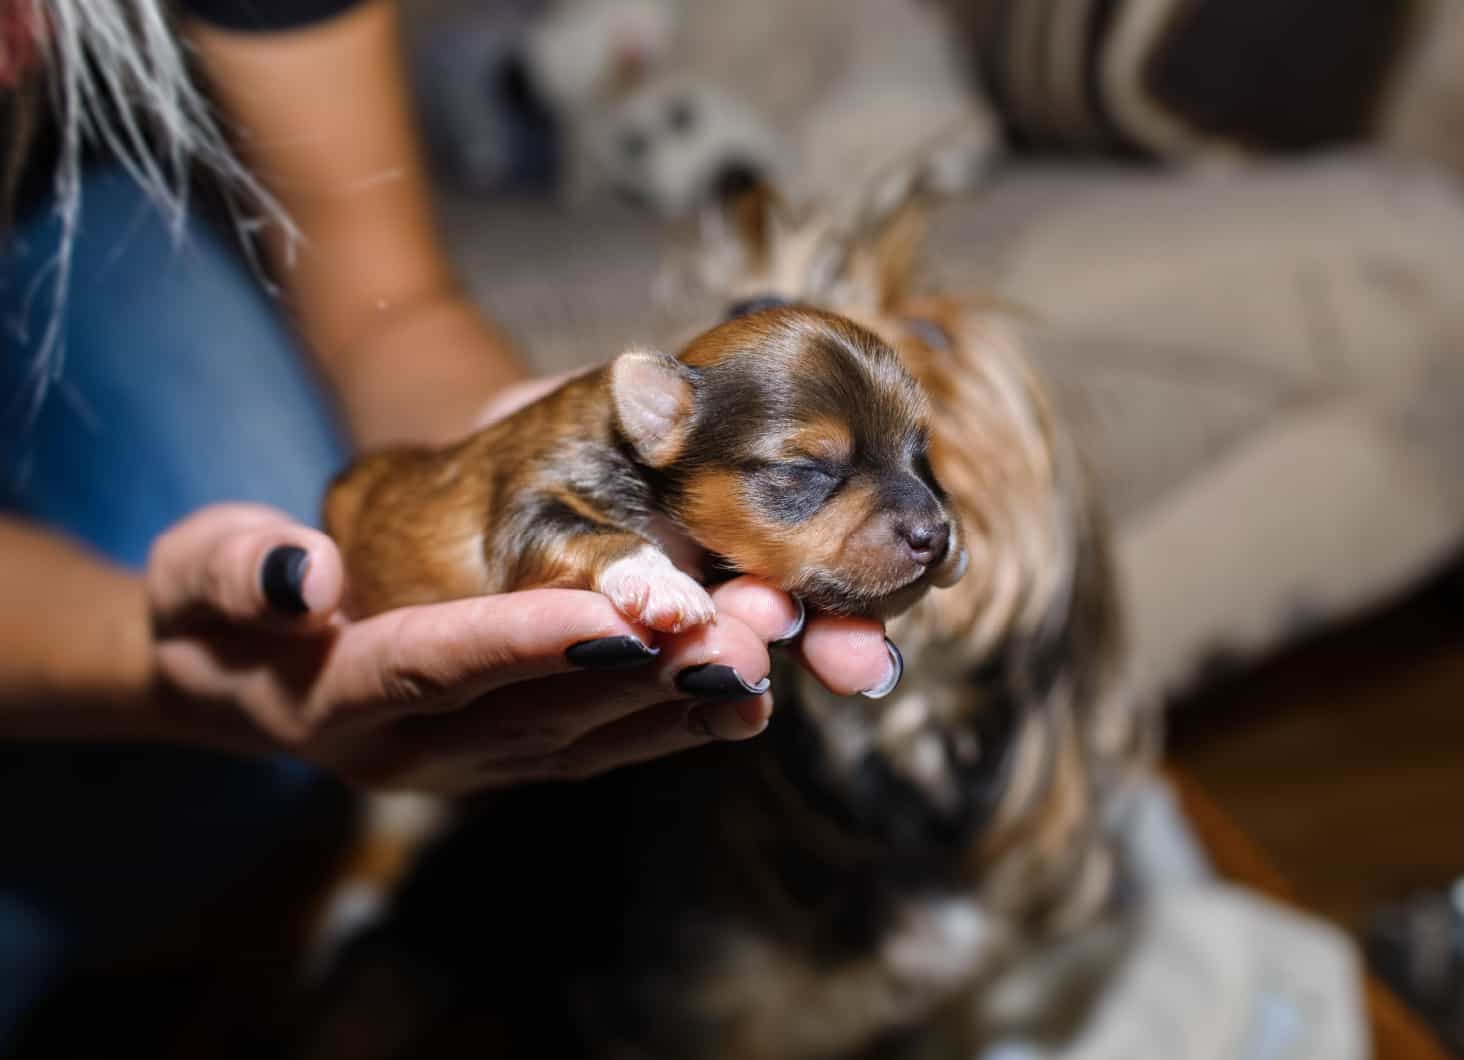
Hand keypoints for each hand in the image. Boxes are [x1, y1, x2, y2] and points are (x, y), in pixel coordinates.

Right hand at [144, 504, 898, 792]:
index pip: (437, 666)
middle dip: (645, 668)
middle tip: (738, 628)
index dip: (524, 642)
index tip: (614, 615)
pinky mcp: (522, 758)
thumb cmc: (224, 605)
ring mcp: (478, 763)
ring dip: (683, 696)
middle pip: (542, 708)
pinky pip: (608, 747)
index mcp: (341, 698)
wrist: (250, 671)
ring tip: (767, 652)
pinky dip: (677, 721)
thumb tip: (306, 574)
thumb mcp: (199, 574)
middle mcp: (420, 750)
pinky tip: (748, 694)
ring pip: (592, 734)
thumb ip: (236, 573)